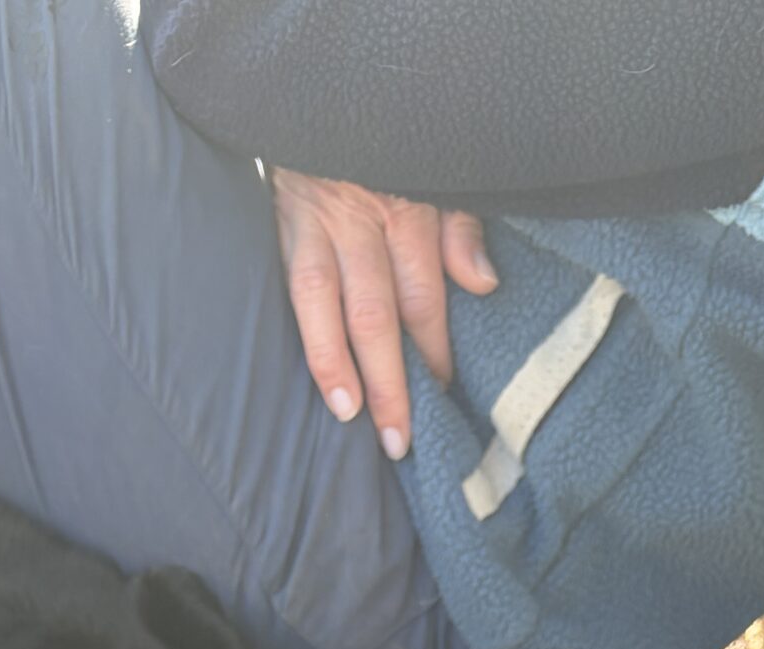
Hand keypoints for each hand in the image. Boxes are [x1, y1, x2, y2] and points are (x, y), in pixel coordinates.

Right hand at [271, 169, 496, 458]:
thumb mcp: (440, 175)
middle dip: (389, 379)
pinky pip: (290, 284)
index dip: (433, 349)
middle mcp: (362, 218)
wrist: (324, 96)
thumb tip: (482, 284)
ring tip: (347, 412)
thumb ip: (460, 228)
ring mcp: (317, 220)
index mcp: (408, 208)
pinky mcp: (281, 221)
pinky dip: (300, 331)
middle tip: (399, 437)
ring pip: (324, 300)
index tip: (441, 393)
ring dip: (335, 362)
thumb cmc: (391, 148)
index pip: (423, 296)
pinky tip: (305, 374)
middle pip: (377, 310)